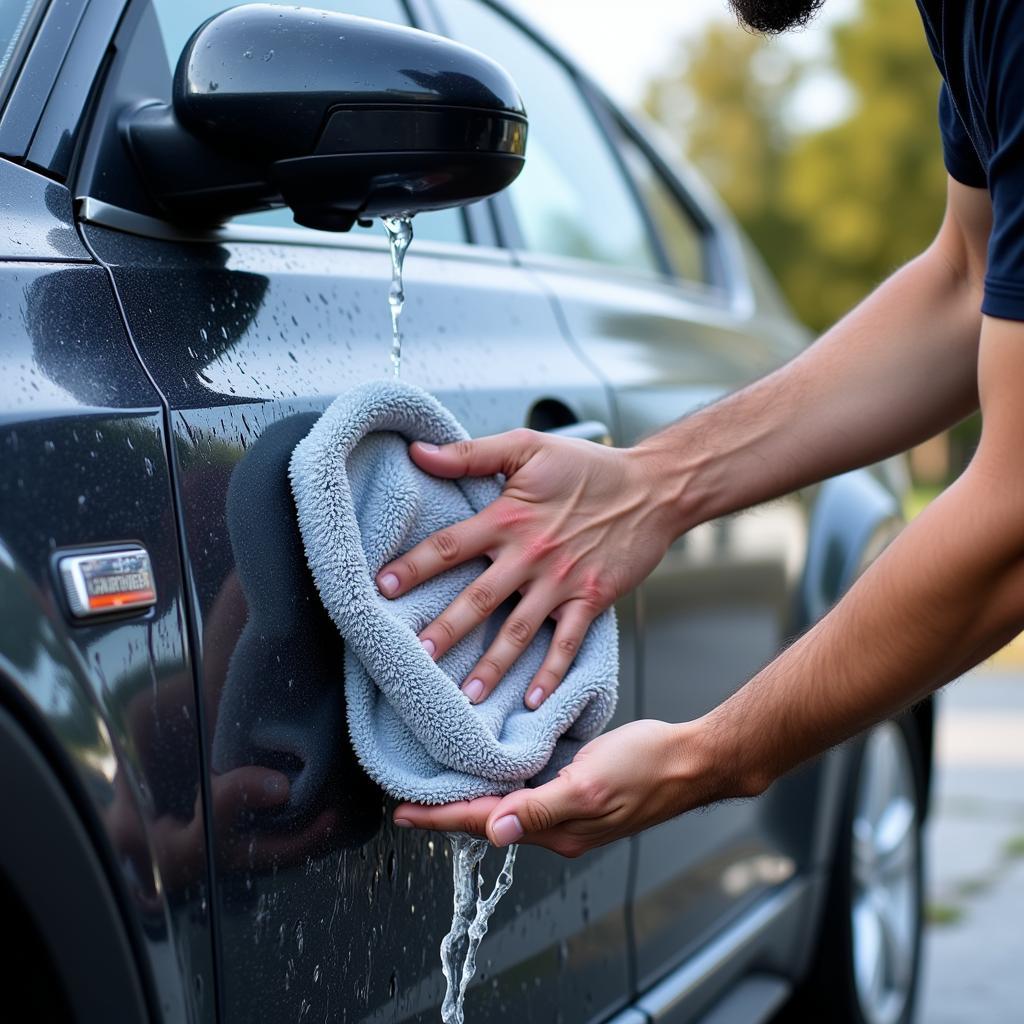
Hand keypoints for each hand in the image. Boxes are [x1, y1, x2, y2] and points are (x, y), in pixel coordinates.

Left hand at [375, 429, 678, 708]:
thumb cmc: (588, 467)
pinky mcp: (592, 600)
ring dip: (490, 665)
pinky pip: (567, 642)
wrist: (652, 489)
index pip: (450, 545)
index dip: (414, 566)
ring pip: (518, 630)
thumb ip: (471, 453)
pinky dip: (550, 673)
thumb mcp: (528, 447)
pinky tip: (530, 699)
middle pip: (478, 598)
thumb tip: (418, 451)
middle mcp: (531, 555)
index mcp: (509, 518)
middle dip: (444, 630)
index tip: (382, 588)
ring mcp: (562, 582)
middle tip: (414, 658)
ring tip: (464, 696)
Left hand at [391, 719, 724, 856]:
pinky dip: (502, 783)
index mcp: (556, 829)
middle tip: (409, 803)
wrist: (690, 760)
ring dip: (473, 799)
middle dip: (448, 813)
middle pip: (489, 821)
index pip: (483, 824)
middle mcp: (556, 825)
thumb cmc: (646, 769)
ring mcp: (567, 810)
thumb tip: (497, 830)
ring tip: (440, 787)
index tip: (403, 813)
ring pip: (506, 808)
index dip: (441, 818)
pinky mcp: (576, 791)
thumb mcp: (589, 784)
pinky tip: (493, 768)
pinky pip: (528, 792)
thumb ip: (541, 808)